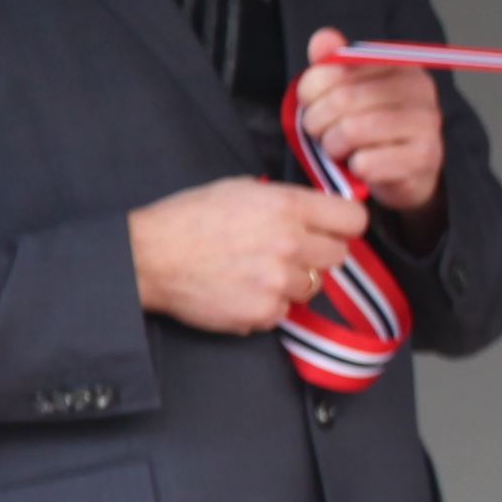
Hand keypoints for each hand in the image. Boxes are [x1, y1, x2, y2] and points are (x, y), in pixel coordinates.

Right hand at [131, 177, 370, 334]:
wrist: (147, 257)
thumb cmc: (188, 219)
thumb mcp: (240, 189)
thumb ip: (285, 199)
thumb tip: (318, 208)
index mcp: (287, 206)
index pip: (353, 219)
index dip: (344, 224)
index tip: (334, 228)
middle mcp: (290, 243)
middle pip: (338, 255)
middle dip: (317, 253)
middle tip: (287, 251)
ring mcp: (278, 281)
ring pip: (312, 286)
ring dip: (292, 281)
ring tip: (255, 270)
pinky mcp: (262, 311)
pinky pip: (284, 311)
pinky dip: (268, 304)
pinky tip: (241, 289)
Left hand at [293, 30, 445, 223]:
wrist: (406, 175)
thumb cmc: (371, 132)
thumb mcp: (346, 93)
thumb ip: (332, 65)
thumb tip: (324, 38)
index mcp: (399, 64)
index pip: (335, 67)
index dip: (310, 91)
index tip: (311, 104)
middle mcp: (420, 88)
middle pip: (343, 99)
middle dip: (318, 122)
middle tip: (321, 133)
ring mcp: (427, 123)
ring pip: (352, 130)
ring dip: (334, 147)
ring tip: (339, 150)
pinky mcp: (425, 158)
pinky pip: (367, 163)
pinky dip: (354, 169)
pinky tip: (361, 167)